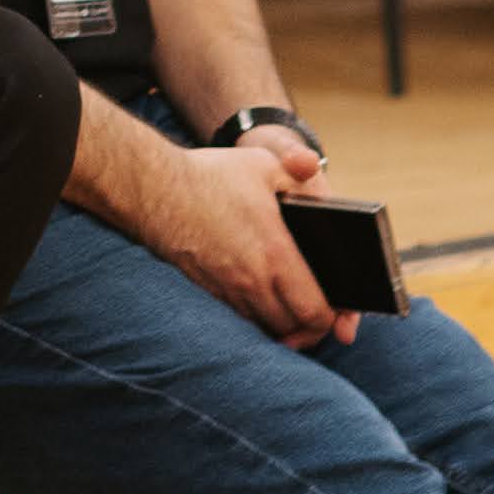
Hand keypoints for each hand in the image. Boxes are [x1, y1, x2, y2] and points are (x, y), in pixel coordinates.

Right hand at [154, 135, 350, 346]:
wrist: (155, 190)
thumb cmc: (213, 175)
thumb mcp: (266, 164)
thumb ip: (305, 177)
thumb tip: (327, 190)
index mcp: (276, 253)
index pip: (315, 311)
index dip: (333, 319)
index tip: (339, 314)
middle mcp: (253, 281)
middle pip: (294, 329)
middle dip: (312, 327)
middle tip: (319, 316)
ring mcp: (229, 290)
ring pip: (268, 328)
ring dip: (285, 324)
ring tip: (294, 310)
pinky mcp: (210, 292)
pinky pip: (244, 319)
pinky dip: (259, 316)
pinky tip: (264, 299)